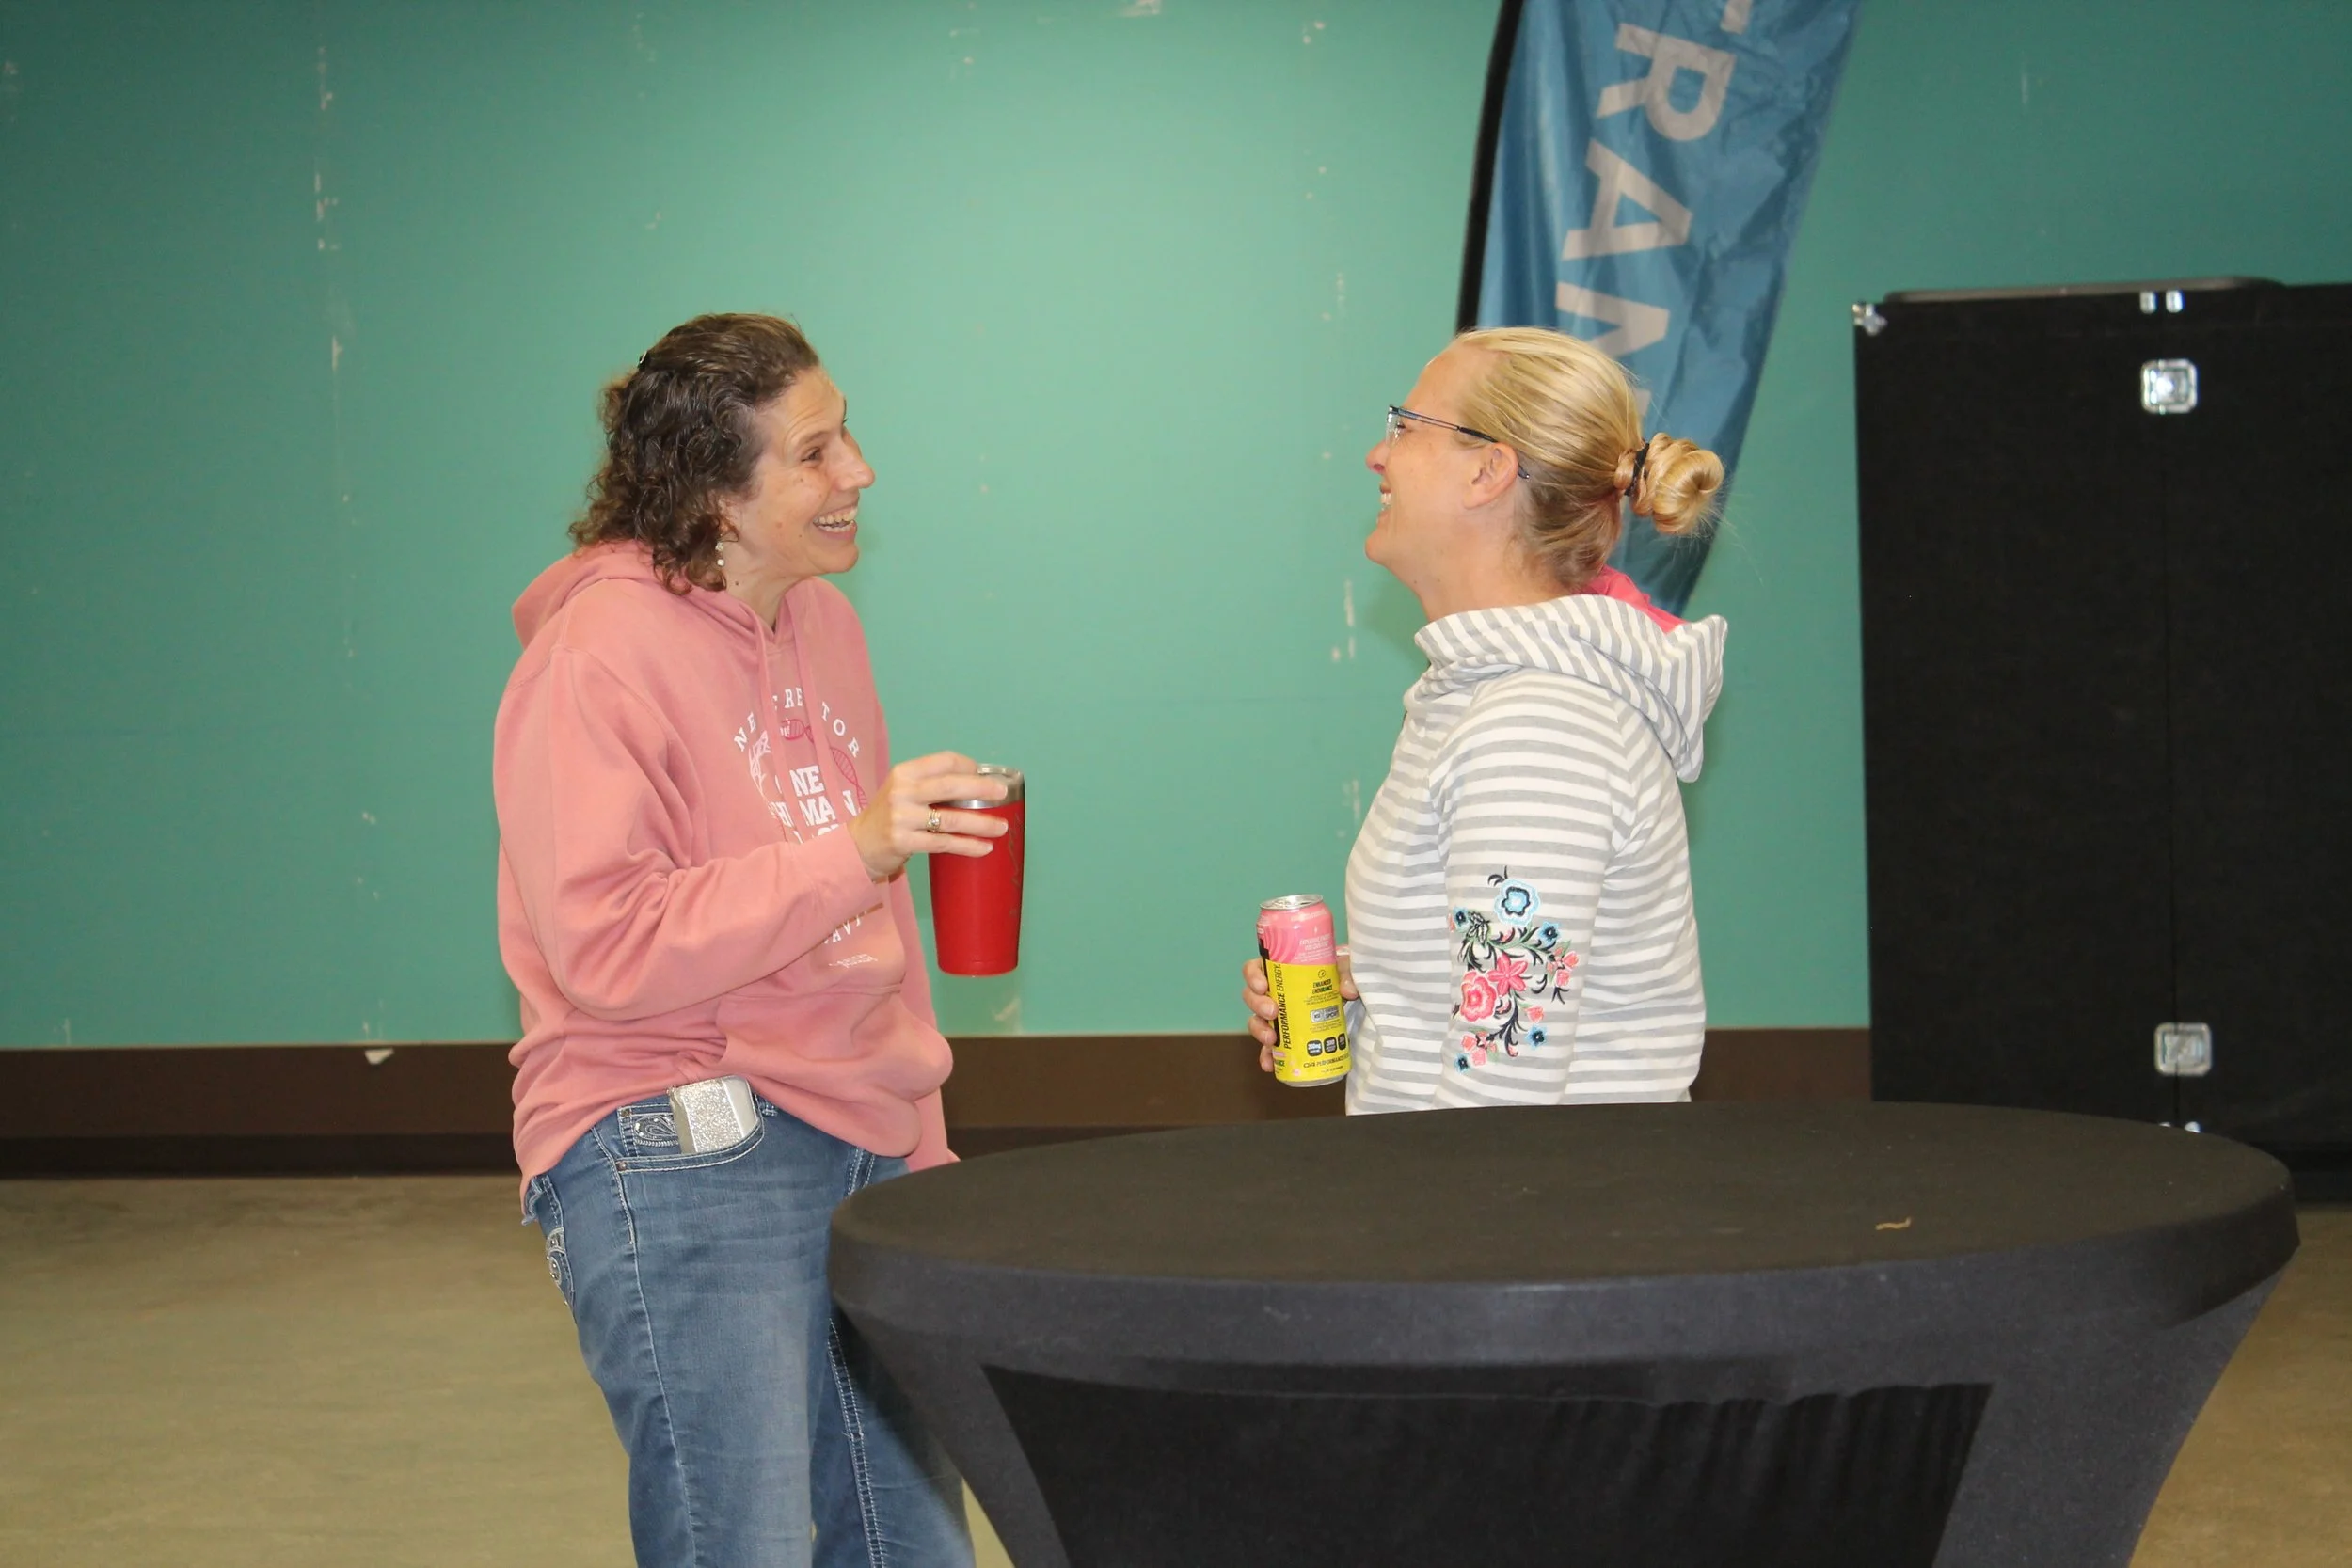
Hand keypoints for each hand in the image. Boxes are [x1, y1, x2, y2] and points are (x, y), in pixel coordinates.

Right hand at [848, 752, 1007, 881]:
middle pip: (951, 786)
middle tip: (1002, 793)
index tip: (985, 774)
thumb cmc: (888, 816)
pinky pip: (944, 843)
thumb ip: (930, 784)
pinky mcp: (904, 842)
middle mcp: (902, 791)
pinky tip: (984, 847)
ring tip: (1002, 827)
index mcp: (904, 772)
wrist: (859, 845)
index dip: (968, 766)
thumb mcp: (902, 790)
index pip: (943, 761)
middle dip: (982, 788)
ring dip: (981, 823)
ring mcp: (902, 817)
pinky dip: (968, 845)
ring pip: (952, 819)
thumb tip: (976, 783)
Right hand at [1242, 946, 1356, 1072]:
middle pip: (1252, 996)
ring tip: (1271, 1039)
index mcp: (1284, 970)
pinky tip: (1270, 1064)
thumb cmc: (1344, 976)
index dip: (1253, 976)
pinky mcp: (1288, 1037)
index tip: (1263, 986)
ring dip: (1259, 1030)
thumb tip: (1346, 990)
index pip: (1256, 968)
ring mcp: (1280, 1016)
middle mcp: (1277, 993)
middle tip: (1273, 1011)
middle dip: (1257, 1005)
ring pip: (1257, 1021)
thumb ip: (1347, 972)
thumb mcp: (1346, 965)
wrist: (1357, 997)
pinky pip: (1270, 1048)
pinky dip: (1268, 1056)